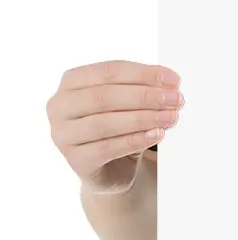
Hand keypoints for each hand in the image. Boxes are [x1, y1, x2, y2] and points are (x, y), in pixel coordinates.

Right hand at [47, 60, 182, 194]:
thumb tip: (170, 83)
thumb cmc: (119, 127)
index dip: (143, 74)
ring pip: (105, 123)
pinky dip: (135, 140)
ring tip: (170, 117)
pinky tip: (156, 134)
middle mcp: (60, 106)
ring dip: (143, 118)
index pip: (108, 71)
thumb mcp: (128, 103)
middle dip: (145, 96)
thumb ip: (143, 89)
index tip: (172, 79)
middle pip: (104, 96)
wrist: (111, 168)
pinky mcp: (75, 160)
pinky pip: (108, 148)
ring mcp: (63, 134)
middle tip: (175, 99)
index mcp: (72, 82)